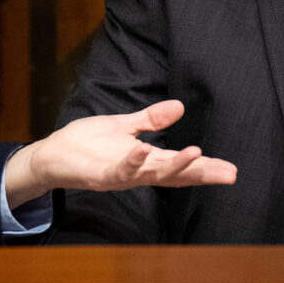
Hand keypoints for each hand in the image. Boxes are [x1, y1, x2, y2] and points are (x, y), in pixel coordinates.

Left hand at [3, 99, 235, 209]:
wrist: (52, 154)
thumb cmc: (87, 143)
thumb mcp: (124, 126)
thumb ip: (151, 120)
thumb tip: (180, 106)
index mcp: (145, 160)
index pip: (180, 164)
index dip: (205, 167)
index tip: (231, 169)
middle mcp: (137, 172)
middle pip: (175, 175)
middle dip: (201, 174)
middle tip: (229, 174)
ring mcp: (119, 176)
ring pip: (152, 175)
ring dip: (174, 167)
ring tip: (198, 155)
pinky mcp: (99, 176)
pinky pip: (119, 171)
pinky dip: (132, 162)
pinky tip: (145, 151)